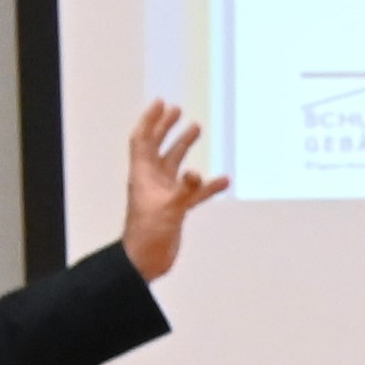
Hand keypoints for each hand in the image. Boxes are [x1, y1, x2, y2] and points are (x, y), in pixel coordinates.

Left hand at [119, 100, 229, 281]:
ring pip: (175, 163)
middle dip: (166, 127)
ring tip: (196, 130)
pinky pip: (194, 190)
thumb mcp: (167, 210)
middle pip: (157, 146)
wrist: (146, 260)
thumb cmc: (148, 234)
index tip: (162, 104)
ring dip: (184, 146)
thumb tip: (197, 173)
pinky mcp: (176, 207)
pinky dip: (207, 184)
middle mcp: (152, 180)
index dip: (151, 120)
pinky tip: (221, 180)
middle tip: (177, 111)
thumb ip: (184, 190)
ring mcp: (164, 192)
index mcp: (143, 175)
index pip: (143, 140)